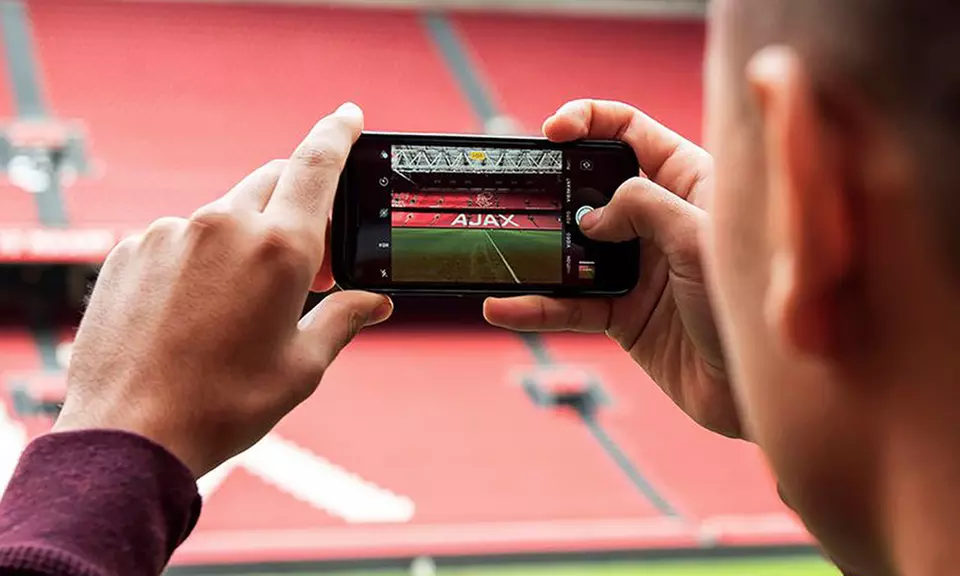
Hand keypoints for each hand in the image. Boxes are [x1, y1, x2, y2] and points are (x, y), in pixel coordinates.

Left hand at [53, 103, 392, 477]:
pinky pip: (181, 237)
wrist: (130, 433)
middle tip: (311, 259)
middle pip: (274, 182)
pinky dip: (202, 258)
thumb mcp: (301, 367)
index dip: (338, 132)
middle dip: (300, 204)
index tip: (350, 114)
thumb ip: (343, 319)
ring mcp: (171, 234)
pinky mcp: (132, 250)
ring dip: (247, 238)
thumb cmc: (225, 404)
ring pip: (226, 213)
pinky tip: (197, 310)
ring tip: (245, 301)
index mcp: (279, 248)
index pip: (317, 164)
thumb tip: (376, 302)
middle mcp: (224, 225)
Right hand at [484, 99, 740, 437]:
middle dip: (550, 187)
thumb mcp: (699, 238)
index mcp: (688, 182)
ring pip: (572, 248)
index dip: (589, 121)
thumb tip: (590, 215)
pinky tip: (503, 307)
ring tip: (498, 252)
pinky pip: (568, 304)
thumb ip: (642, 208)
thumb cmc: (751, 305)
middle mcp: (658, 220)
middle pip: (591, 187)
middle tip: (517, 194)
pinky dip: (534, 307)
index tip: (553, 132)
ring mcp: (637, 268)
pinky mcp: (622, 315)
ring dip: (534, 251)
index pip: (632, 133)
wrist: (758, 392)